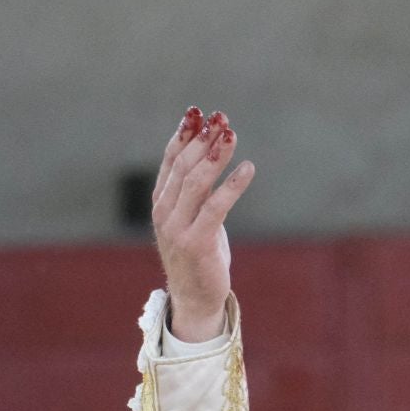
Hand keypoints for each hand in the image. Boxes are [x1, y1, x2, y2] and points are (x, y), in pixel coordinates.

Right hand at [151, 106, 254, 340]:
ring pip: (195, 182)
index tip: (198, 112)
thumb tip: (212, 153)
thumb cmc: (199, 255)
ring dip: (215, 155)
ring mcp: (177, 228)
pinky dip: (233, 185)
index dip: (183, 134)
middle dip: (202, 139)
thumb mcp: (194, 218)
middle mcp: (164, 213)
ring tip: (231, 134)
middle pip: (183, 166)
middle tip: (221, 117)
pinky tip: (248, 169)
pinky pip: (215, 207)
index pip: (169, 160)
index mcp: (161, 203)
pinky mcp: (196, 243)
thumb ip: (196, 191)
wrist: (195, 298)